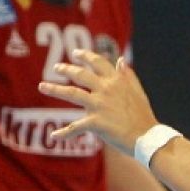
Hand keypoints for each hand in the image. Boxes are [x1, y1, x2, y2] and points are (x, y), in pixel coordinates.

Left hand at [39, 50, 159, 154]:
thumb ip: (127, 75)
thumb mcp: (138, 92)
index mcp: (117, 81)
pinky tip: (54, 136)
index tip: (76, 53)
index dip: (85, 56)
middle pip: (80, 75)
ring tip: (42, 86)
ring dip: (54, 89)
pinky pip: (75, 127)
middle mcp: (106, 90)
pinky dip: (64, 133)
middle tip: (57, 67)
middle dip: (66, 69)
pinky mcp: (95, 122)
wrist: (147, 137)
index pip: (98, 62)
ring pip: (71, 93)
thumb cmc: (143, 116)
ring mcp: (99, 105)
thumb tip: (120, 60)